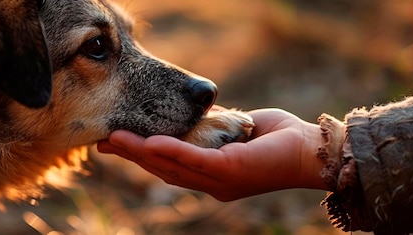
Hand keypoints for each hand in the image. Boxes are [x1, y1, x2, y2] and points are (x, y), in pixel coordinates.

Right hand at [97, 108, 326, 200]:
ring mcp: (220, 180)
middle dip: (132, 155)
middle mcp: (212, 183)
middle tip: (103, 142)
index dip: (141, 155)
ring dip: (142, 153)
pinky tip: (150, 143)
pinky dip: (171, 151)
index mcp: (212, 174)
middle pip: (163, 169)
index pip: (169, 166)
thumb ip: (214, 126)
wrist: (309, 150)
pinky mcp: (230, 171)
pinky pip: (195, 161)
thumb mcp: (237, 129)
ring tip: (115, 140)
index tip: (115, 143)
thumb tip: (196, 112)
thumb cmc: (278, 138)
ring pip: (172, 167)